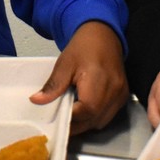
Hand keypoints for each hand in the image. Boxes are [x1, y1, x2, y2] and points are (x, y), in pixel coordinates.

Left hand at [30, 21, 127, 135]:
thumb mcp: (64, 63)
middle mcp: (114, 90)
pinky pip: (108, 115)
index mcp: (99, 80)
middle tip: (60, 122)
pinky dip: (95, 117)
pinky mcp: (123, 96)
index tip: (56, 119)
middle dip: (76, 125)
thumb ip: (53, 85)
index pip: (86, 110)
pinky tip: (84, 110)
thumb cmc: (83, 47)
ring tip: (72, 116)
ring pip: (102, 121)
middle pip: (94, 119)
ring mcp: (121, 94)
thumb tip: (36, 101)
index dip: (71, 118)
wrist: (103, 35)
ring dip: (86, 123)